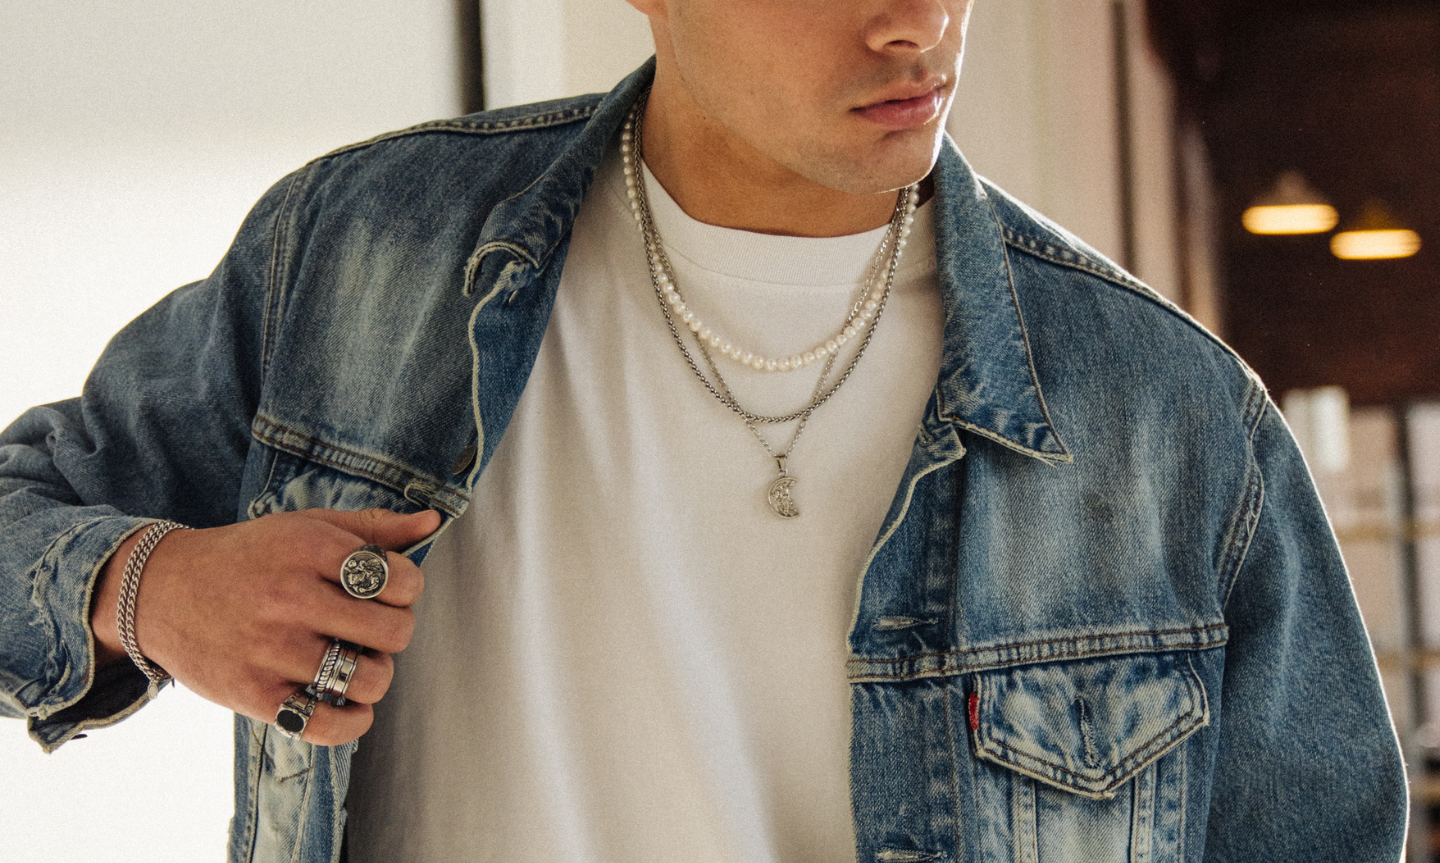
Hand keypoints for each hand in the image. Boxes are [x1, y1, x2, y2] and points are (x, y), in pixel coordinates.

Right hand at [91, 508, 438, 745]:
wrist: (159, 591)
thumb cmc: (249, 556)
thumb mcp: (305, 526)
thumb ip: (373, 528)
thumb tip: (433, 521)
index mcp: (309, 548)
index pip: (400, 580)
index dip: (408, 590)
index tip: (388, 592)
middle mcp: (291, 597)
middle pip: (394, 632)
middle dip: (395, 633)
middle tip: (372, 629)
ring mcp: (272, 649)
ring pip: (369, 680)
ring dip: (377, 676)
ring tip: (357, 662)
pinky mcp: (254, 694)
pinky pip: (329, 724)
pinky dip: (355, 721)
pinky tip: (350, 705)